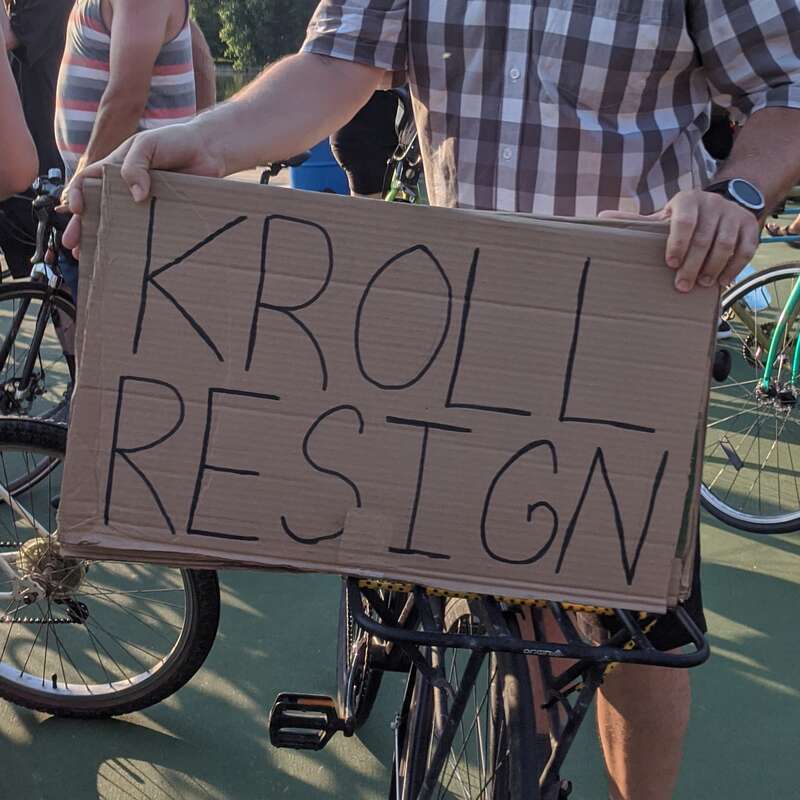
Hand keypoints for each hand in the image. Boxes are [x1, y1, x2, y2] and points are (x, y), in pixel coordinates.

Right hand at [61, 121, 224, 255]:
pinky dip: (137, 244)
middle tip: (74, 246)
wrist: (209, 151)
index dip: (77, 195)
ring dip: (104, 240)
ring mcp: (144, 203)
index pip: (86, 182)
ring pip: (119, 224)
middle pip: (97, 210)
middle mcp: (125, 188)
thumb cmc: (175, 141)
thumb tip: (137, 197)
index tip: (78, 210)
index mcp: (115, 169)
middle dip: (82, 227)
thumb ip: (136, 165)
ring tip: (91, 256)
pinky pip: (147, 231)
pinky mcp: (163, 215)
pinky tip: (129, 256)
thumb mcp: (147, 145)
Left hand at [599, 189, 759, 292]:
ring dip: (713, 268)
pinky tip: (723, 281)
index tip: (670, 264)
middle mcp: (712, 203)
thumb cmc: (683, 217)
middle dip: (692, 265)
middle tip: (681, 286)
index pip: (684, 220)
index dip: (677, 243)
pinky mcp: (750, 226)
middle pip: (704, 238)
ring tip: (702, 285)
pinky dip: (735, 267)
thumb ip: (634, 221)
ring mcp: (733, 214)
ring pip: (725, 244)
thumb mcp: (661, 218)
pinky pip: (746, 249)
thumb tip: (599, 219)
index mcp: (687, 200)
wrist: (721, 203)